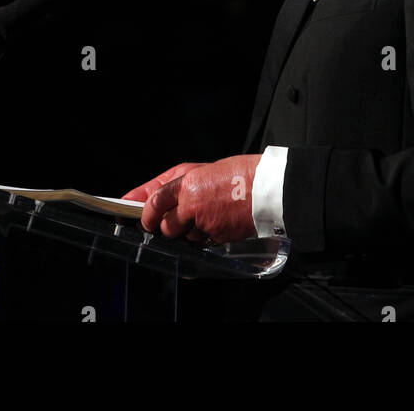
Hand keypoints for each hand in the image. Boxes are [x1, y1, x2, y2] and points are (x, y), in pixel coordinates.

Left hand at [133, 154, 261, 243]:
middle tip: (179, 219)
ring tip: (208, 215)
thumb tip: (154, 197)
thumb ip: (178, 184)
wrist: (270, 188)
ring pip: (186, 237)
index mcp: (188, 184)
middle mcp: (193, 205)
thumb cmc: (240, 173)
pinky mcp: (219, 237)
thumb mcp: (204, 170)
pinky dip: (207, 236)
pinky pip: (204, 242)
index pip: (155, 202)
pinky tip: (219, 222)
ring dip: (190, 232)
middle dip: (169, 227)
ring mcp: (206, 224)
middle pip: (166, 228)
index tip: (143, 219)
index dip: (145, 214)